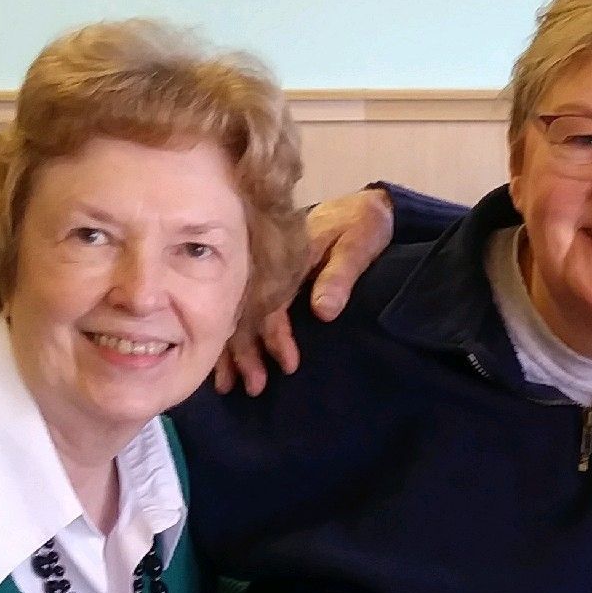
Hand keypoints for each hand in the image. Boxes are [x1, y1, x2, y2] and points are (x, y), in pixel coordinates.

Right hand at [211, 185, 397, 393]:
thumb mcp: (358, 243)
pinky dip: (233, 335)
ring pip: (238, 313)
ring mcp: (264, 271)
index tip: (288, 365)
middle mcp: (267, 265)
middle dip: (243, 352)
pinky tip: (225, 360)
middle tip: (253, 388)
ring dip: (232, 349)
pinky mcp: (269, 278)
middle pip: (246, 311)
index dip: (275, 336)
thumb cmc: (363, 223)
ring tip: (227, 385)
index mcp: (285, 256)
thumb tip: (322, 313)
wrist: (367, 204)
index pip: (271, 301)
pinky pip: (245, 308)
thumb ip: (340, 275)